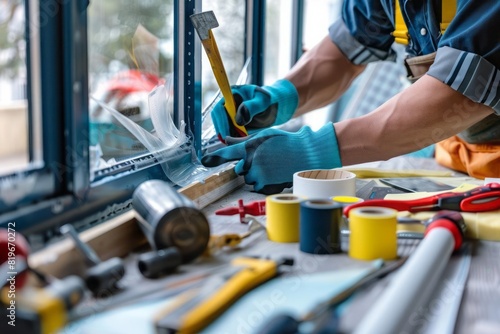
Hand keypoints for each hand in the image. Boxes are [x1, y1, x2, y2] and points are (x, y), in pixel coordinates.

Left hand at [201, 123, 341, 193]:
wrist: (305, 154)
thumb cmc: (285, 143)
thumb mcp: (263, 136)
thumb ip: (242, 141)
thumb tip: (227, 140)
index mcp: (250, 147)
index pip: (228, 153)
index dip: (215, 157)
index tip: (204, 159)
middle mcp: (252, 161)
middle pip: (240, 169)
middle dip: (249, 166)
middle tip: (265, 160)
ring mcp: (259, 175)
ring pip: (250, 179)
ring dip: (258, 176)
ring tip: (273, 167)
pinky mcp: (266, 186)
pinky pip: (258, 187)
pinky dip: (265, 184)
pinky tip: (275, 175)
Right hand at [211, 79, 298, 139]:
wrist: (273, 107)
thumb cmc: (269, 100)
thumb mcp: (263, 101)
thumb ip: (252, 107)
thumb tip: (238, 120)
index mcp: (232, 94)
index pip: (219, 107)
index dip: (220, 120)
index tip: (226, 132)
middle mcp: (227, 104)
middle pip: (217, 118)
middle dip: (222, 130)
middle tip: (229, 141)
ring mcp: (229, 114)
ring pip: (222, 126)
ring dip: (226, 135)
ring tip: (235, 143)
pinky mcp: (233, 123)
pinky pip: (228, 132)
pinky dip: (232, 138)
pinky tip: (238, 143)